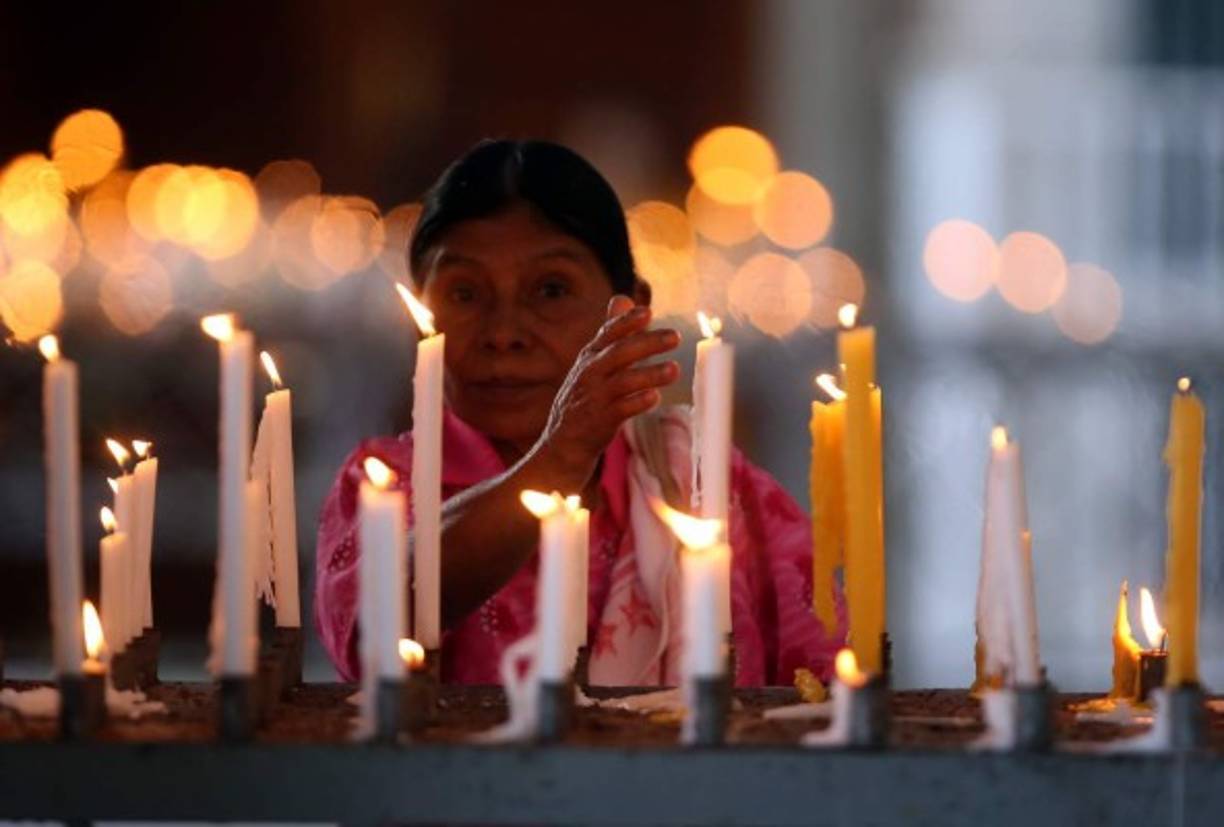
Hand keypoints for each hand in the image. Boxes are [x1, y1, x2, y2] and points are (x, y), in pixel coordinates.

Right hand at [538, 295, 680, 484]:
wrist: (563, 441)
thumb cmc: (584, 396)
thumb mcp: (592, 361)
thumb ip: (611, 332)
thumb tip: (623, 298)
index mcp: (590, 357)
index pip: (608, 334)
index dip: (626, 322)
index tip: (647, 311)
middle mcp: (590, 374)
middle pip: (620, 353)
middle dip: (647, 343)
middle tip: (675, 336)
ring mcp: (595, 398)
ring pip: (623, 381)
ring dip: (649, 374)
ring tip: (674, 369)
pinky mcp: (601, 421)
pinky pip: (621, 410)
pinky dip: (638, 402)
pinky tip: (655, 397)